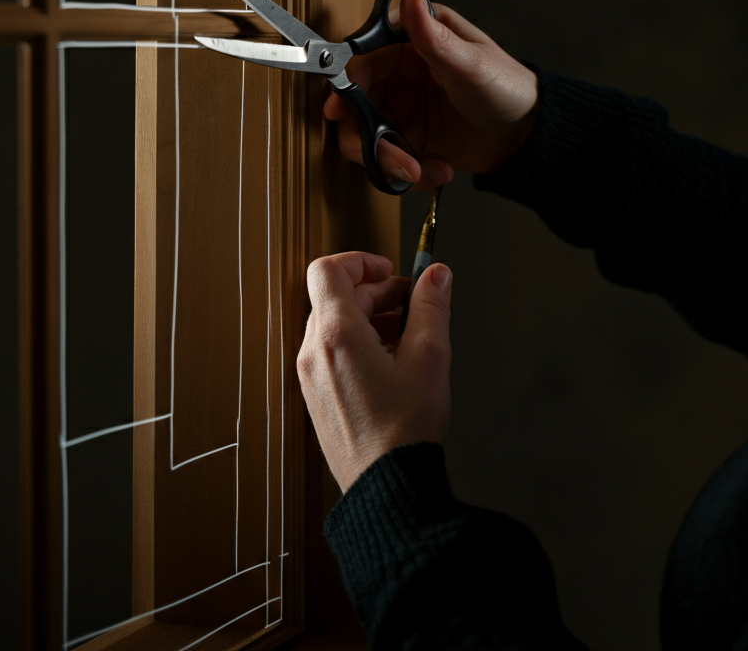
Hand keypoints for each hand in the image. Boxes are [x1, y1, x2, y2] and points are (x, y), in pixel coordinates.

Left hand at [297, 251, 452, 491]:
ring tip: (406, 338)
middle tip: (412, 304)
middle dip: (376, 293)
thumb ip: (431, 306)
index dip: (361, 261)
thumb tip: (437, 276)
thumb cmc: (404, 430)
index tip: (390, 271)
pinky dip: (358, 344)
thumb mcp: (430, 356)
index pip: (328, 270)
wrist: (385, 487)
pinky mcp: (316, 396)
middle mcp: (314, 352)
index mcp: (337, 334)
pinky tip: (392, 365)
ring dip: (369, 318)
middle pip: (335, 297)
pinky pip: (331, 352)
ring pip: (333, 325)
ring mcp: (311, 376)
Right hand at [323, 0, 539, 188]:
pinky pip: (385, 161)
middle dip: (368, 138)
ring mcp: (400, 111)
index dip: (346, 85)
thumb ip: (433, 36)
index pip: (362, 61)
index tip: (341, 109)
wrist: (526, 136)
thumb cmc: (507, 87)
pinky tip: (438, 170)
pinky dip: (405, 173)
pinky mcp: (407, 140)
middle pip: (354, 106)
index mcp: (411, 45)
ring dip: (387, 161)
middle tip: (393, 156)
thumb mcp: (471, 62)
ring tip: (420, 170)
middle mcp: (399, 77)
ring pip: (364, 138)